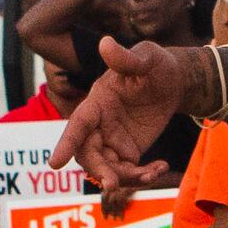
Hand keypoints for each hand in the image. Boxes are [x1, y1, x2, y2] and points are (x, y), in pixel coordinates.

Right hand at [56, 35, 203, 191]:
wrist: (174, 82)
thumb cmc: (155, 65)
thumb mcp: (146, 57)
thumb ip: (126, 57)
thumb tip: (106, 43)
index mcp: (97, 101)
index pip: (77, 124)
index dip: (65, 143)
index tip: (54, 164)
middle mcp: (100, 123)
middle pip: (88, 153)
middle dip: (98, 170)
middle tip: (114, 184)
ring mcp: (113, 139)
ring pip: (108, 167)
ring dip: (124, 178)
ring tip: (151, 175)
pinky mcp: (128, 151)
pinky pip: (128, 171)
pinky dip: (142, 176)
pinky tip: (160, 168)